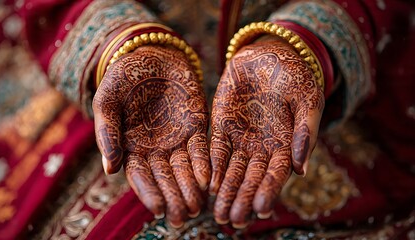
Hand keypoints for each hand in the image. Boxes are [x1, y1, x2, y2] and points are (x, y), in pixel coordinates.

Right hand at [93, 46, 209, 227]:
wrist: (151, 55)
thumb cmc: (123, 78)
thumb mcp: (107, 101)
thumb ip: (107, 133)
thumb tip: (109, 170)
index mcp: (133, 148)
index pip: (142, 177)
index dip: (150, 193)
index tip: (160, 210)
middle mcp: (157, 149)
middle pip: (166, 178)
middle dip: (175, 198)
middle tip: (184, 216)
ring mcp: (178, 139)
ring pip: (186, 169)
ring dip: (192, 188)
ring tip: (198, 206)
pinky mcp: (197, 126)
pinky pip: (202, 148)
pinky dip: (205, 164)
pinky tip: (209, 179)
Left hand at [209, 38, 323, 227]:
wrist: (269, 54)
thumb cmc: (295, 76)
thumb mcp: (307, 100)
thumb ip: (304, 132)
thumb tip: (302, 169)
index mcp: (284, 144)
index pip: (275, 174)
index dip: (269, 190)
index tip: (261, 208)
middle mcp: (261, 147)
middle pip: (251, 178)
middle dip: (242, 200)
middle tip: (233, 221)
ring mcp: (240, 138)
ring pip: (231, 170)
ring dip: (225, 192)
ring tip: (219, 214)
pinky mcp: (221, 126)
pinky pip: (215, 149)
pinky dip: (212, 167)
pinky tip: (208, 185)